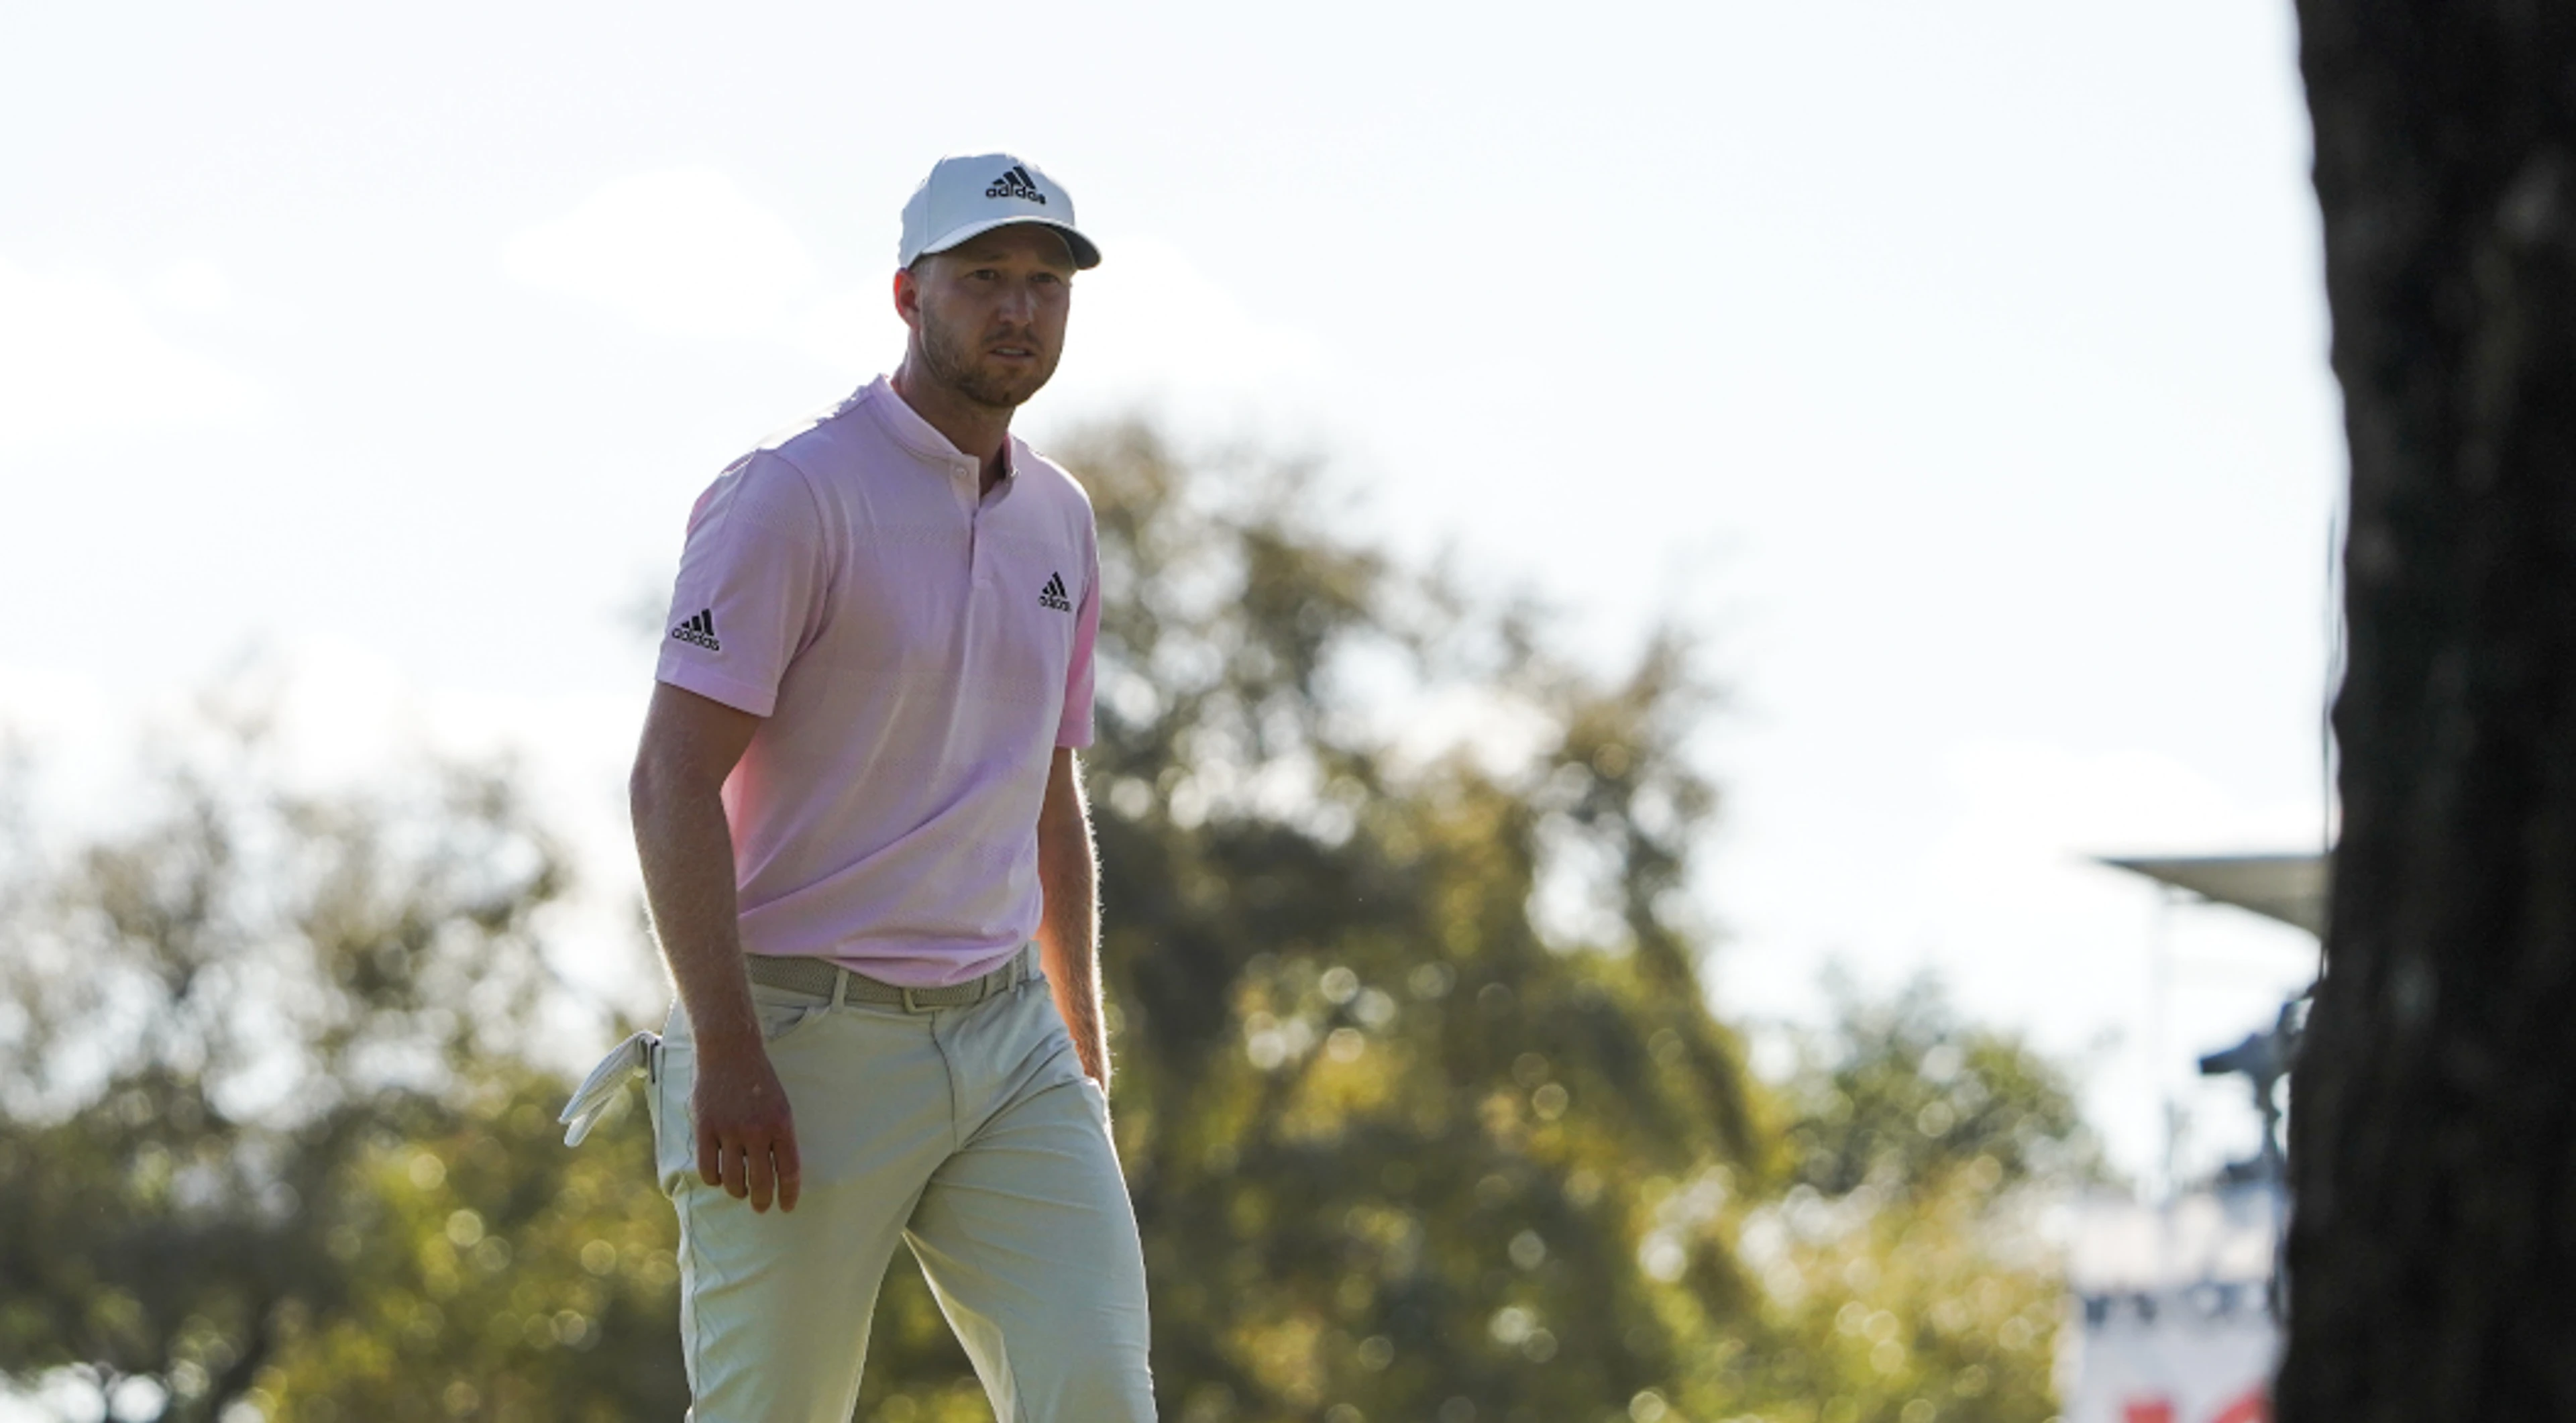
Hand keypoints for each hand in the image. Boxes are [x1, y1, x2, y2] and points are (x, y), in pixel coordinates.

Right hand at [692, 1036, 800, 1212]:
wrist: (730, 1051)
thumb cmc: (759, 1081)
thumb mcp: (781, 1106)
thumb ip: (779, 1138)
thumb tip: (778, 1175)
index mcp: (782, 1124)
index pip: (788, 1170)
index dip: (788, 1194)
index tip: (785, 1207)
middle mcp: (757, 1130)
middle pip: (761, 1182)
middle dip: (761, 1201)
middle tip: (760, 1207)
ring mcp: (729, 1130)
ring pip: (732, 1181)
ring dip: (737, 1192)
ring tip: (739, 1191)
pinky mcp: (704, 1128)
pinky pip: (708, 1170)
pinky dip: (714, 1180)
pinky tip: (718, 1177)